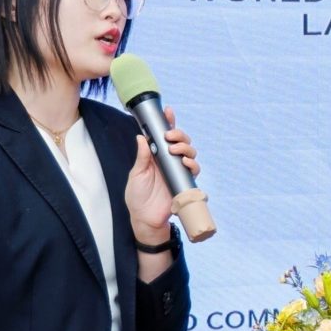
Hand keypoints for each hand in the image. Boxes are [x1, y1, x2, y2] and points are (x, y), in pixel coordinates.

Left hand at [124, 107, 200, 240]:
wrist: (145, 218)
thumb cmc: (137, 196)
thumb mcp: (136, 174)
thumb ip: (142, 156)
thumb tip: (142, 137)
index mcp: (156, 156)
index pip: (163, 137)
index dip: (168, 123)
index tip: (168, 112)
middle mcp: (169, 161)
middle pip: (181, 141)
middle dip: (179, 135)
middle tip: (170, 136)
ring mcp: (178, 171)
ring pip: (190, 153)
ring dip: (186, 147)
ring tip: (176, 150)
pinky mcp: (184, 182)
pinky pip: (193, 169)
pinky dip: (192, 163)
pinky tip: (185, 162)